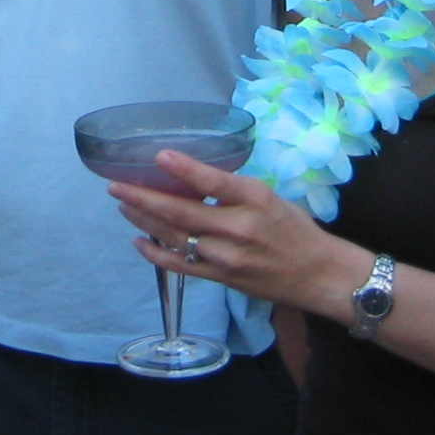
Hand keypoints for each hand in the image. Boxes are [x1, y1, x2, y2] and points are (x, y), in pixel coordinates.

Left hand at [109, 149, 359, 318]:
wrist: (318, 274)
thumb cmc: (295, 229)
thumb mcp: (269, 197)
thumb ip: (232, 190)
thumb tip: (190, 178)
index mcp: (256, 200)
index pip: (215, 183)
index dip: (185, 169)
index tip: (159, 155)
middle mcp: (239, 229)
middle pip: (182, 213)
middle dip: (144, 198)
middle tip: (116, 185)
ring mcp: (227, 257)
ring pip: (175, 238)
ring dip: (144, 221)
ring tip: (123, 205)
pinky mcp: (220, 278)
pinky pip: (179, 267)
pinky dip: (155, 253)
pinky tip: (139, 240)